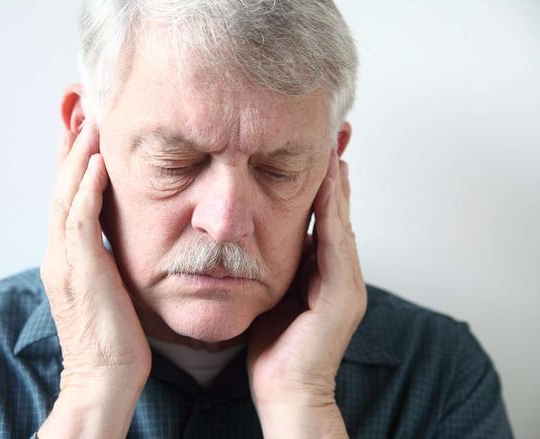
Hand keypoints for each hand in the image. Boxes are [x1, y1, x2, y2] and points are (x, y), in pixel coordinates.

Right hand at [38, 123, 150, 437]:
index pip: (68, 196)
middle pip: (61, 186)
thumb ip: (108, 259)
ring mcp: (66, 261)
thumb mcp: (110, 288)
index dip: (73, 160)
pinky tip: (97, 163)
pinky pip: (81, 221)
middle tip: (79, 107)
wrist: (105, 377)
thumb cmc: (116, 336)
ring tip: (88, 120)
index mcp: (68, 256)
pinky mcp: (81, 272)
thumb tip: (122, 239)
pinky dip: (86, 189)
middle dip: (70, 145)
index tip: (85, 128)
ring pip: (66, 196)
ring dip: (77, 156)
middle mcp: (60, 253)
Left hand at [247, 150, 365, 433]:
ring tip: (334, 144)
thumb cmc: (274, 349)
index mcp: (322, 272)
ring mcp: (346, 283)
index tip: (318, 147)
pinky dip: (332, 211)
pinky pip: (336, 243)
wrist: (286, 393)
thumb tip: (255, 239)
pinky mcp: (343, 295)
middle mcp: (341, 273)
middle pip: (339, 211)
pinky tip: (328, 182)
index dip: (323, 182)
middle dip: (337, 171)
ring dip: (337, 183)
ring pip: (342, 220)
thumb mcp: (271, 297)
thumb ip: (274, 268)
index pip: (324, 217)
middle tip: (337, 131)